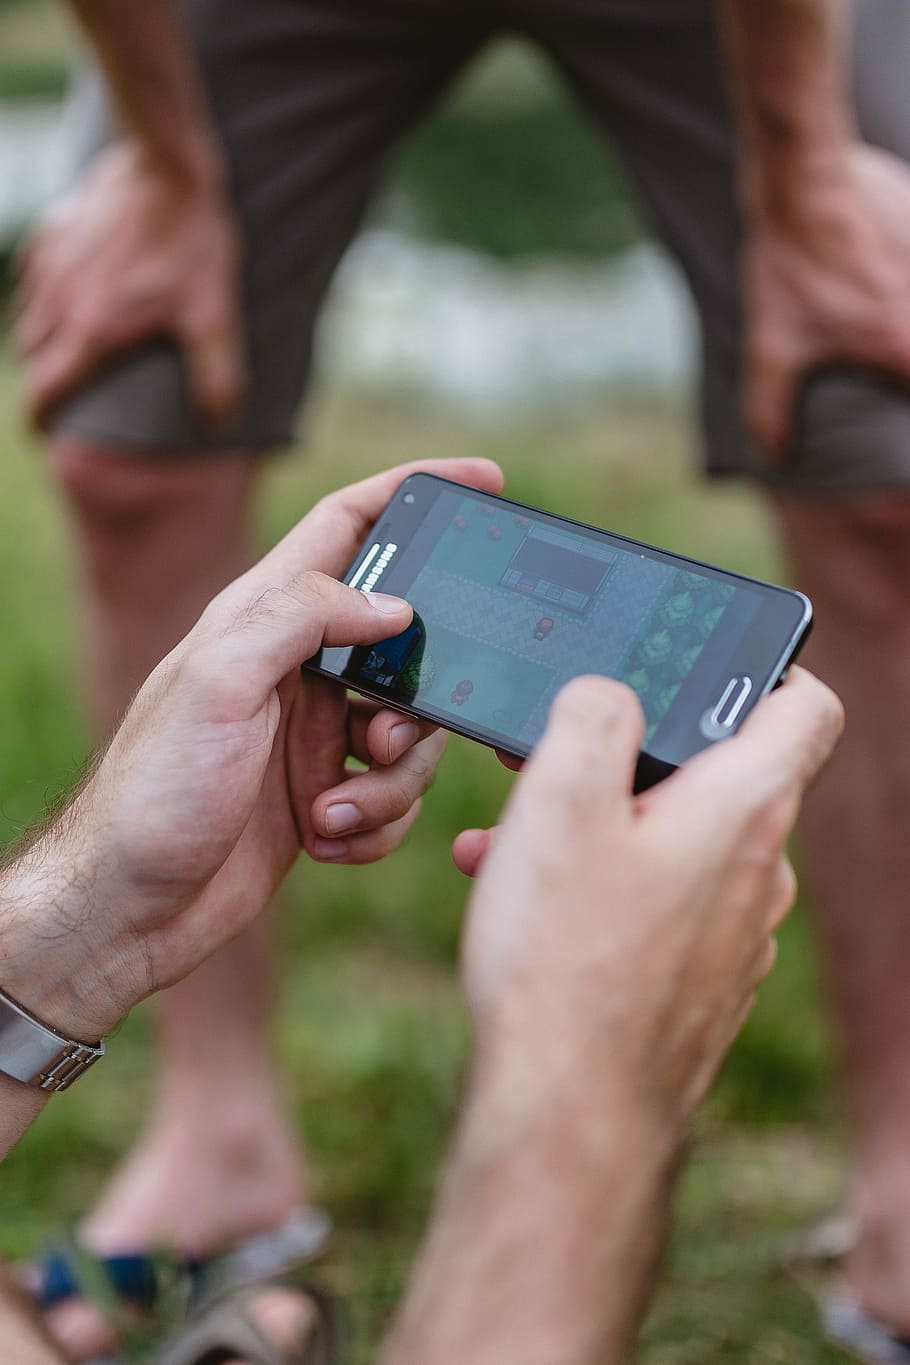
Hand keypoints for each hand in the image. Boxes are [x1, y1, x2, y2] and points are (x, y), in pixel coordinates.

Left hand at [0, 457, 502, 1039]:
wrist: (132, 907)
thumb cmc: (157, 790)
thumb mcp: (220, 682)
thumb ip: (304, 617)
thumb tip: (392, 604)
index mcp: (265, 617)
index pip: (350, 526)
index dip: (414, 492)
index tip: (484, 480)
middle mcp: (297, 668)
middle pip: (406, 645)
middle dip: (421, 696)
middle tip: (379, 740)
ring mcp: (315, 734)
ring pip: (411, 732)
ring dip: (390, 782)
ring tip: (333, 812)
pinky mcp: (328, 794)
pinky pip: (395, 795)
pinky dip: (376, 823)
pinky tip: (326, 840)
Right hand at [16, 141, 244, 426]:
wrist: (168, 166)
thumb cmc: (193, 245)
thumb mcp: (215, 316)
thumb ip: (217, 374)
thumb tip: (219, 421)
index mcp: (92, 332)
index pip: (44, 393)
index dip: (40, 421)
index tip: (46, 433)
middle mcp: (60, 303)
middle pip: (33, 358)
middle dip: (47, 380)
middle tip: (72, 391)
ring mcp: (51, 265)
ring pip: (29, 319)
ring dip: (45, 341)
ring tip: (74, 349)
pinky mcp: (53, 233)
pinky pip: (34, 279)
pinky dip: (46, 297)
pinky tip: (74, 296)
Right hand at [456, 668, 841, 1137]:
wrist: (569, 1112)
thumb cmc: (566, 955)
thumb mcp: (562, 801)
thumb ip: (594, 716)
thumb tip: (609, 694)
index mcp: (744, 807)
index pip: (806, 706)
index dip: (767, 667)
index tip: (703, 666)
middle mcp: (758, 871)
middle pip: (717, 776)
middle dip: (629, 759)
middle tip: (551, 762)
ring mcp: (734, 936)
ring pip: (673, 845)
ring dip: (597, 827)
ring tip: (509, 844)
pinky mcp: (700, 985)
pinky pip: (657, 908)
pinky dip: (600, 889)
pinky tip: (524, 906)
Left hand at [744, 143, 909, 454]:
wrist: (804, 182)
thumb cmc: (790, 267)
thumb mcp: (770, 346)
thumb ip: (770, 408)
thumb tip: (775, 453)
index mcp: (904, 347)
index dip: (907, 426)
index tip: (896, 401)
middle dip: (903, 364)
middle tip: (884, 358)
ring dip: (904, 317)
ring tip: (874, 314)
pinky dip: (908, 279)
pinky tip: (893, 277)